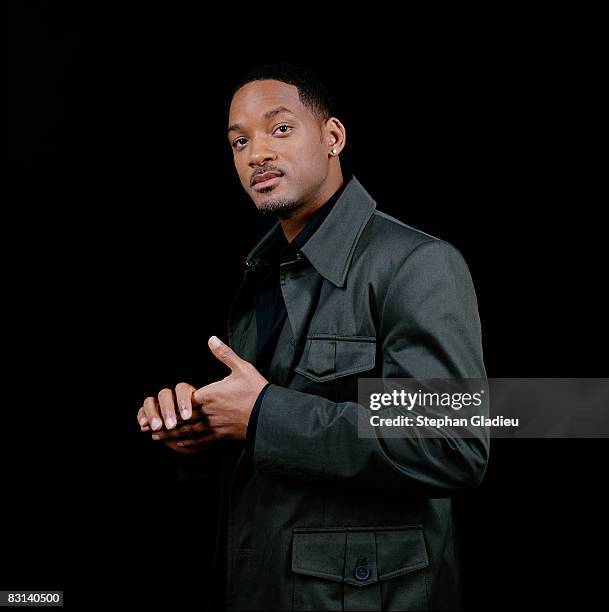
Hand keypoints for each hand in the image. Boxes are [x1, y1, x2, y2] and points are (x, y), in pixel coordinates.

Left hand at [136, 336, 267, 452]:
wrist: (270, 414)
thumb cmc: (256, 390)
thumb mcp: (241, 367)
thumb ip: (224, 354)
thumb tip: (211, 339)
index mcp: (210, 395)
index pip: (184, 401)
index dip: (169, 406)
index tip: (156, 409)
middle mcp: (209, 412)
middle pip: (181, 419)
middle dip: (164, 423)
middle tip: (147, 427)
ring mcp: (215, 426)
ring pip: (188, 432)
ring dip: (171, 435)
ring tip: (158, 437)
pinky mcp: (222, 436)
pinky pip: (201, 441)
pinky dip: (188, 444)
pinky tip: (180, 444)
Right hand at [137, 382, 211, 454]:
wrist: (192, 441)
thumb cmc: (203, 430)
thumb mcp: (207, 424)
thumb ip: (207, 418)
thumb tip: (212, 412)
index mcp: (186, 394)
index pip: (181, 390)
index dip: (183, 402)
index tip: (187, 417)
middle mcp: (170, 396)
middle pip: (164, 394)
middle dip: (167, 410)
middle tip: (171, 425)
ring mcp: (157, 404)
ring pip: (150, 401)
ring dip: (153, 414)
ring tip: (157, 428)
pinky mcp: (146, 413)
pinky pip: (141, 411)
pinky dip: (142, 417)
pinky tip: (144, 427)